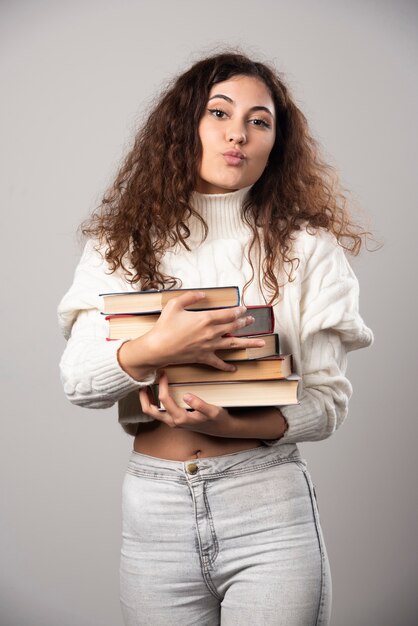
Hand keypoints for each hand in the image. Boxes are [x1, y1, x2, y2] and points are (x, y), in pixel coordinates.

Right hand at [119, 290, 265, 377]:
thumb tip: (203, 294)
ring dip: (248, 343)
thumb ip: (190, 297)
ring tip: (261, 342)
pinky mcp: (203, 357)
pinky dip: (227, 367)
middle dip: (245, 323)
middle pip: (233, 327)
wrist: (157, 348)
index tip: (244, 308)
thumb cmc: (164, 326)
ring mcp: (209, 346)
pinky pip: (218, 363)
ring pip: (233, 344)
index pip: (228, 314)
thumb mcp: (174, 305)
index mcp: (205, 318)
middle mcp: (211, 333)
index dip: (238, 310)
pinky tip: (234, 368)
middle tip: (252, 320)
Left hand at [139, 371, 234, 435]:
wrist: (221, 429)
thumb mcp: (212, 411)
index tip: (163, 373)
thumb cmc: (217, 419)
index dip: (162, 385)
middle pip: (149, 410)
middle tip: (142, 381)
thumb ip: (200, 405)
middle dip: (143, 396)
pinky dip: (153, 401)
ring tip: (145, 385)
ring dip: (146, 399)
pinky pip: (158, 411)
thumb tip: (187, 395)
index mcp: (180, 418)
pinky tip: (155, 391)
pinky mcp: (174, 419)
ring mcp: (172, 421)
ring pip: (152, 412)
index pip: (164, 399)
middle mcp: (173, 421)